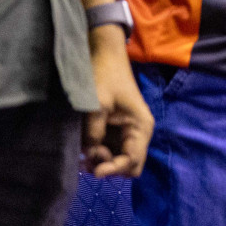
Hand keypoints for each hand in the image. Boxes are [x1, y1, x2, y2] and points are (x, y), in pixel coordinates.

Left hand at [83, 28, 153, 177]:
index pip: (133, 160)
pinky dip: (99, 153)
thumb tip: (90, 152)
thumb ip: (94, 132)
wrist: (104, 55)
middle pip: (129, 165)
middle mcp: (138, 132)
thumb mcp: (98, 104)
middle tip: (90, 159)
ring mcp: (127, 131)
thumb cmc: (105, 76)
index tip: (94, 170)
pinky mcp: (116, 129)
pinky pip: (111, 149)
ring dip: (103, 161)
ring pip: (119, 159)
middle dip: (110, 167)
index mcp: (141, 126)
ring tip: (84, 152)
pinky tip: (85, 147)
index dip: (114, 169)